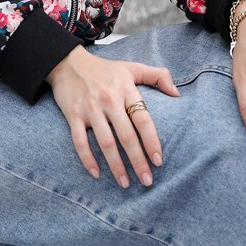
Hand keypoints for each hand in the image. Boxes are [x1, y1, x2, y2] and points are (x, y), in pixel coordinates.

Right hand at [46, 45, 180, 187]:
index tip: (159, 161)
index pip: (143, 119)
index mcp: (126, 89)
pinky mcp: (73, 115)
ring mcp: (90, 108)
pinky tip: (97, 174)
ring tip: (125, 183)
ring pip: (105, 142)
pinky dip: (88, 159)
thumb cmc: (104, 69)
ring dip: (116, 166)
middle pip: (126, 136)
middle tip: (147, 181)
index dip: (152, 141)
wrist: (67, 62)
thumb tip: (177, 94)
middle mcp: (109, 99)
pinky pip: (80, 142)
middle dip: (138, 161)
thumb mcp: (131, 67)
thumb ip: (157, 76)